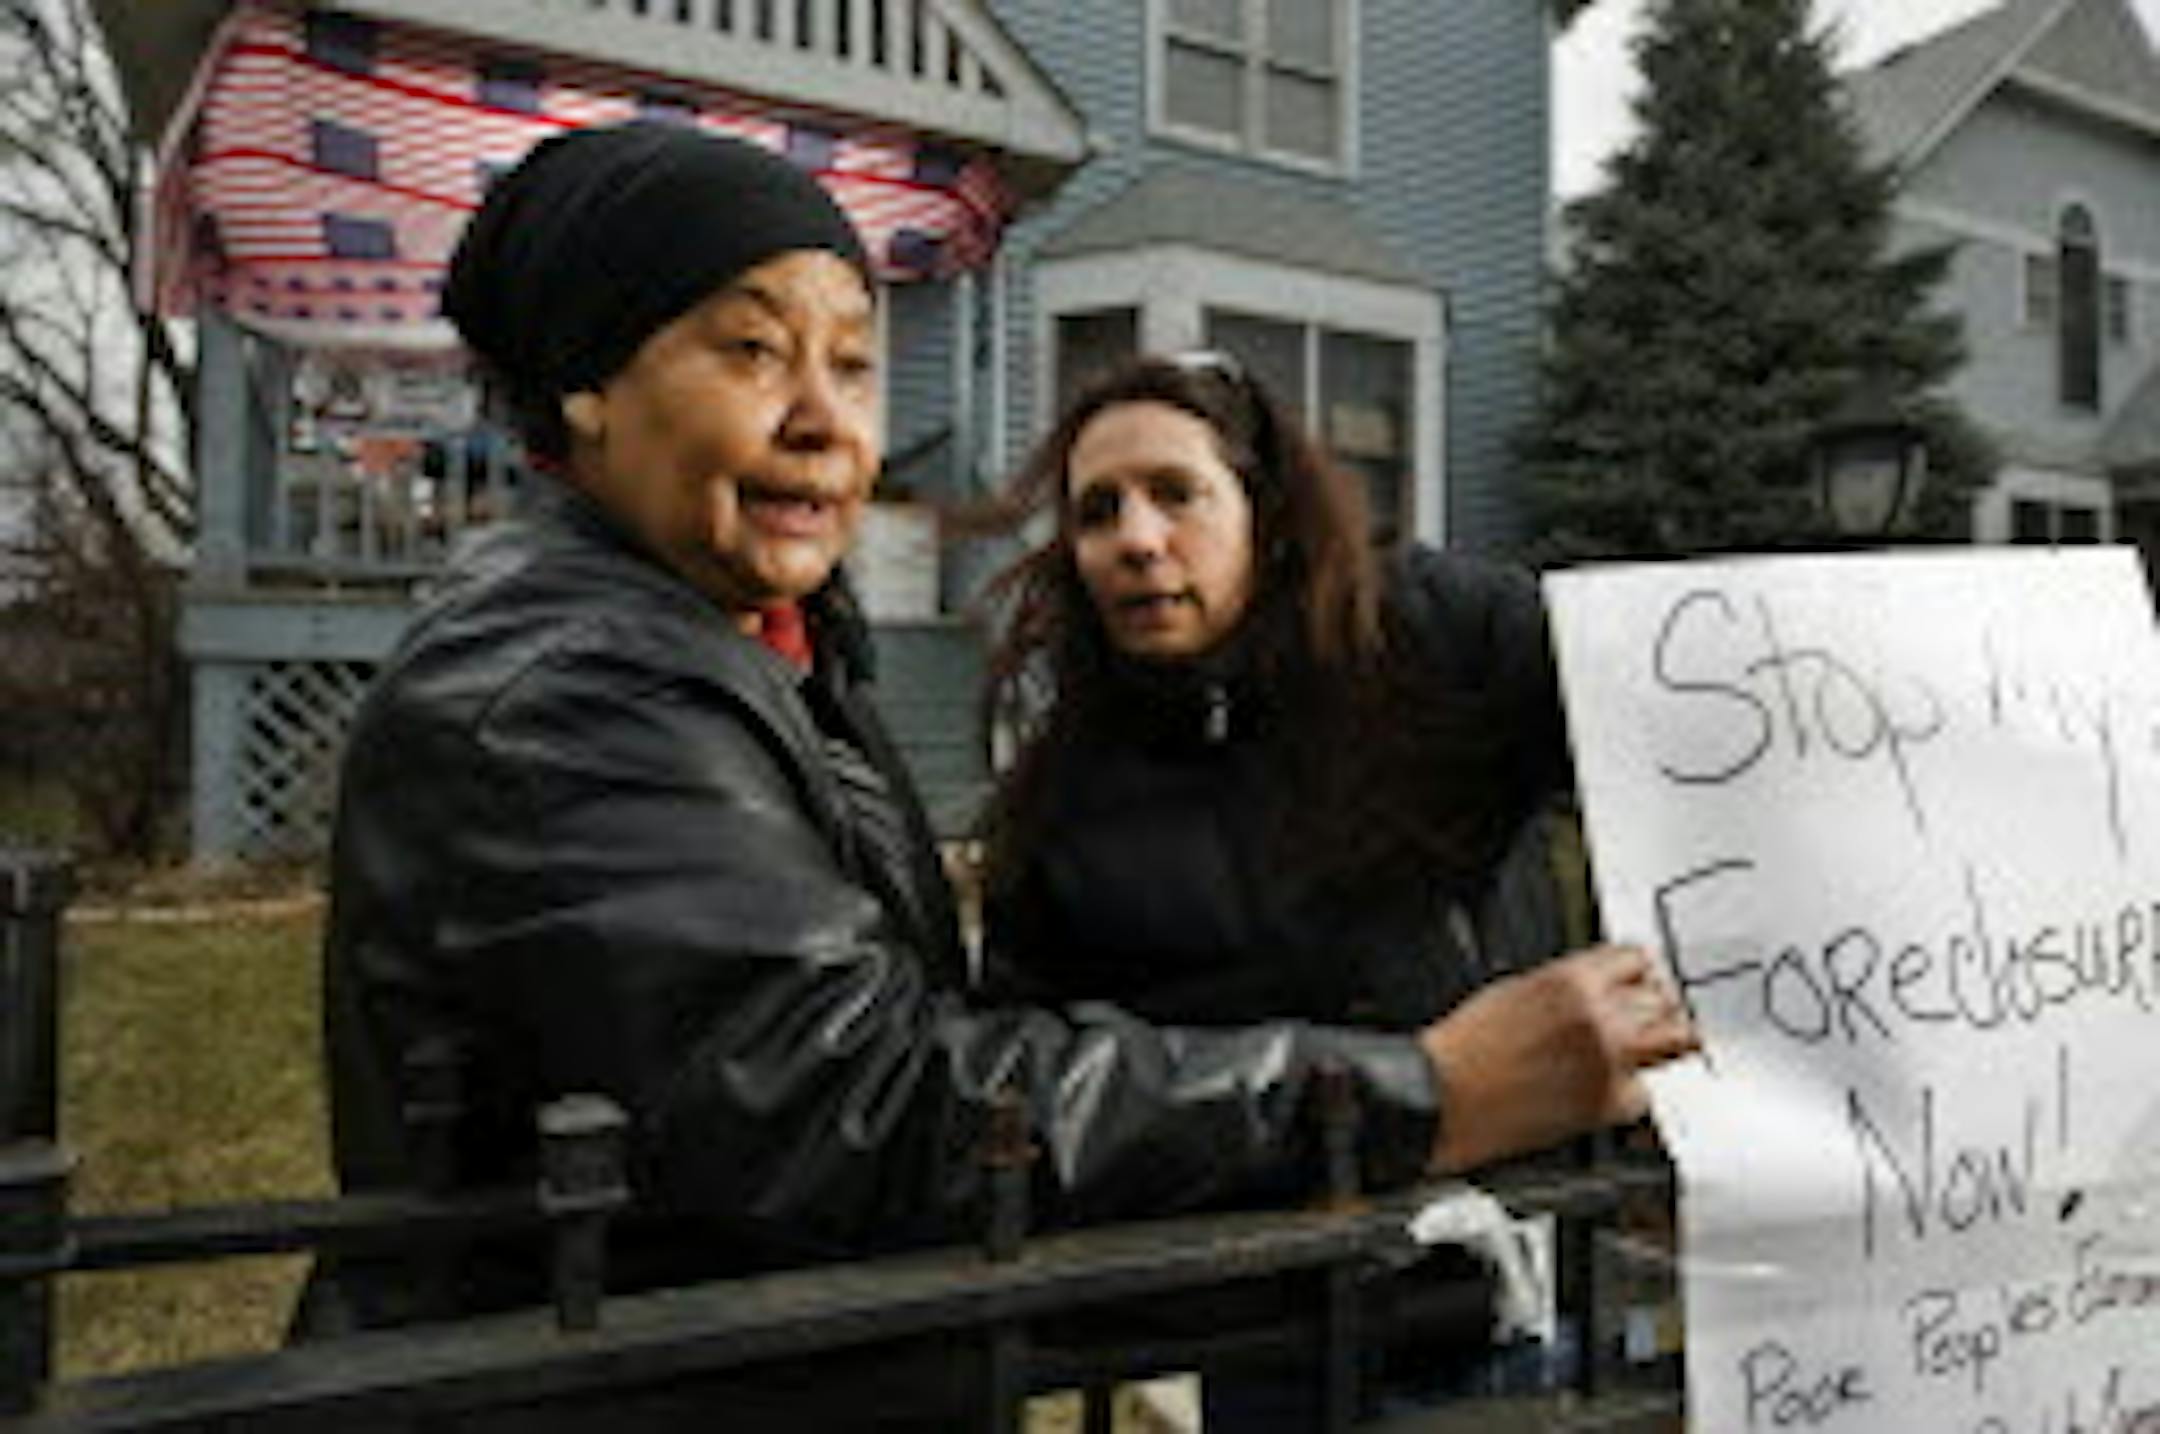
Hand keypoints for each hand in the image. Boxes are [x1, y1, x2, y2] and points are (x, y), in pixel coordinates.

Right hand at [1418, 944, 1697, 1173]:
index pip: (1638, 959)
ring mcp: (1610, 1060)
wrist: (1444, 1097)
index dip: (1639, 973)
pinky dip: (1627, 1092)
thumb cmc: (1465, 1050)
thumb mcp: (1517, 990)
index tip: (1640, 984)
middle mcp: (1599, 1015)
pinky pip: (1643, 1092)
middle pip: (1663, 999)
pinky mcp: (1610, 1103)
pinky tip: (1597, 1089)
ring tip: (1630, 1053)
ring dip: (1657, 1044)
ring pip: (1674, 1040)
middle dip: (1653, 1009)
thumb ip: (1572, 987)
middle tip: (1641, 1023)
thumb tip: (1605, 989)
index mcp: (1572, 979)